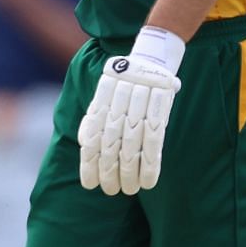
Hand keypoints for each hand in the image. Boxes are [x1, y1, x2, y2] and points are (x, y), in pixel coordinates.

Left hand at [78, 28, 183, 195]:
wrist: (151, 55)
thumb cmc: (123, 81)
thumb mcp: (103, 93)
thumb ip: (94, 116)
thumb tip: (84, 143)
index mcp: (101, 100)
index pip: (92, 137)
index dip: (89, 163)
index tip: (90, 184)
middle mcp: (118, 103)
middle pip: (110, 144)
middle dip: (109, 171)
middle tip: (110, 191)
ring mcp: (140, 105)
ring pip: (132, 145)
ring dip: (130, 172)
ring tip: (129, 191)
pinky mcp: (161, 107)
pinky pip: (155, 141)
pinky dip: (151, 164)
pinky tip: (149, 181)